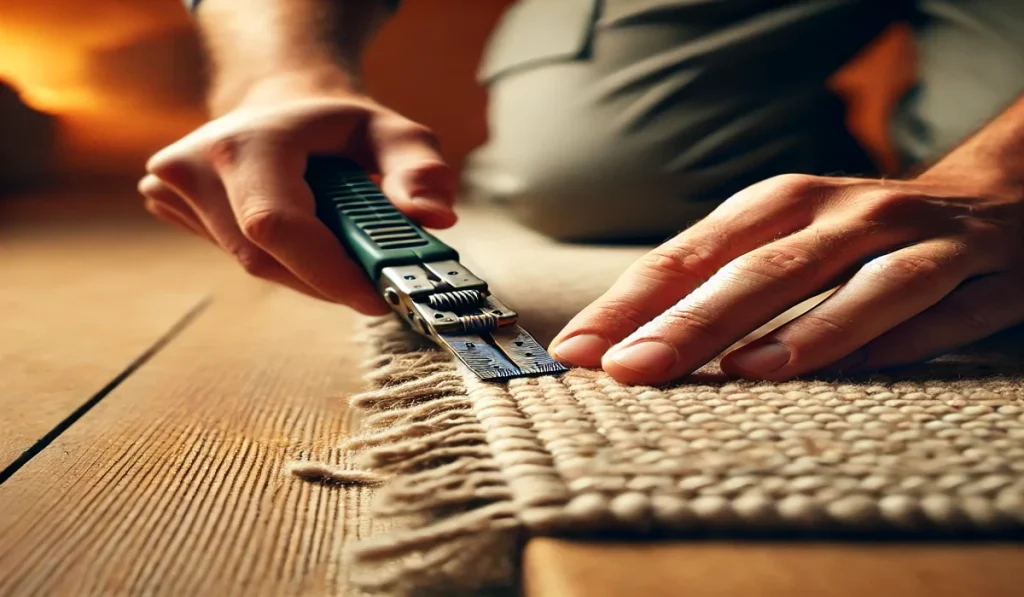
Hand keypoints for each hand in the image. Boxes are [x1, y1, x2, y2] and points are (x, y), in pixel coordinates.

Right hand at [139, 77, 455, 314]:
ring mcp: (174, 188)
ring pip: (256, 265)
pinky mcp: (171, 207)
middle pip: (268, 259)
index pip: (277, 227)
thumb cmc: (335, 123)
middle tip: (376, 279)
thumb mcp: (391, 132)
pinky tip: (304, 231)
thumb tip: (435, 218)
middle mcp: (194, 165)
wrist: (276, 104)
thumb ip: (420, 170)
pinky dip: (285, 260)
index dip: (327, 272)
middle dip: (329, 278)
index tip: (378, 299)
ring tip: (340, 239)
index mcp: (244, 142)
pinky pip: (242, 257)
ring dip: (309, 270)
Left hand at [550, 171, 1023, 383]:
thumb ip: (714, 284)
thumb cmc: (853, 235)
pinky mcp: (979, 272)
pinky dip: (899, 341)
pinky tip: (856, 373)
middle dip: (691, 322)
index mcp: (778, 204)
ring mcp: (915, 239)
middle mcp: (842, 213)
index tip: (577, 350)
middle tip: (631, 369)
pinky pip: (938, 310)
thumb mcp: (781, 240)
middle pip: (759, 270)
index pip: (689, 256)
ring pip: (859, 285)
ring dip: (802, 329)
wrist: (990, 198)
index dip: (629, 303)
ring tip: (741, 372)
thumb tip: (621, 342)